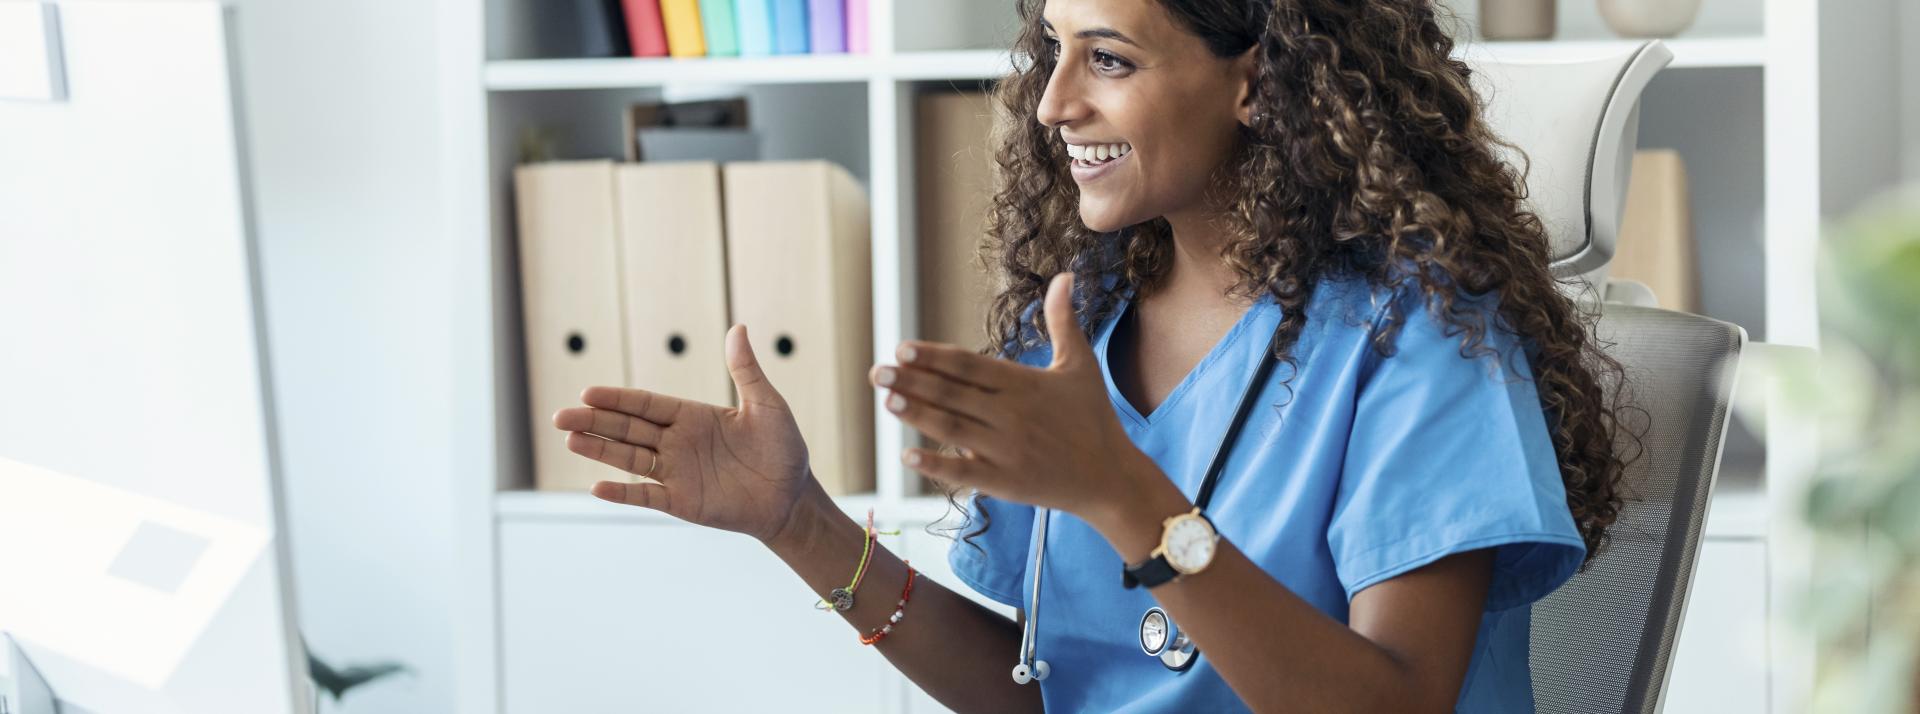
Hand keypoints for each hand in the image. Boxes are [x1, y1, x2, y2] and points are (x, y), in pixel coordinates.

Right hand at [553, 324, 815, 543]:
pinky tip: (597, 487)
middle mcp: (677, 442)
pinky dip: (623, 493)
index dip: (618, 399)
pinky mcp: (682, 502)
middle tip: (560, 417)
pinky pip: (647, 496)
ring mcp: (676, 472)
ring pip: (629, 459)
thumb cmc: (783, 448)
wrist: (793, 497)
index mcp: (692, 415)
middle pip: (628, 429)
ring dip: (599, 450)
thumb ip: (747, 371)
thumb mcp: (768, 405)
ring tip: (569, 440)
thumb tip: (738, 327)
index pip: (646, 404)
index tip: (588, 392)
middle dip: (594, 422)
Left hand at [870, 272, 1148, 516]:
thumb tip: (1065, 276)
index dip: (934, 357)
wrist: (1111, 478)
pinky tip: (907, 456)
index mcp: (1024, 384)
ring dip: (917, 416)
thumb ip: (1063, 321)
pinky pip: (964, 473)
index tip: (902, 348)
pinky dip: (935, 466)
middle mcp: (1012, 416)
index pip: (969, 366)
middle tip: (877, 372)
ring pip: (953, 430)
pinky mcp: (1005, 482)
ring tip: (886, 402)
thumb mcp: (1080, 365)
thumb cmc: (1093, 418)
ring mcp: (1006, 450)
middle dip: (913, 383)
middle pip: (953, 395)